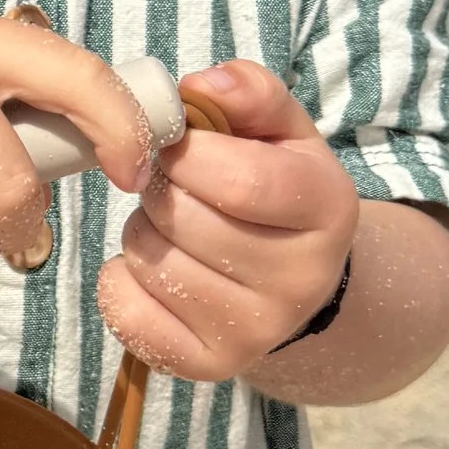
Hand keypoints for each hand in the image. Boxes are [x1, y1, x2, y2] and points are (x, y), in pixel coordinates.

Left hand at [95, 59, 358, 381]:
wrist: (295, 277)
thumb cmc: (276, 187)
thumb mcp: (279, 129)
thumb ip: (248, 92)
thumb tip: (200, 85)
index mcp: (327, 208)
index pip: (240, 180)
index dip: (186, 153)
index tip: (174, 143)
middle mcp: (301, 281)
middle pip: (185, 221)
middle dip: (159, 188)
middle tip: (174, 186)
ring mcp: (258, 331)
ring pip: (150, 261)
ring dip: (142, 231)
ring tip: (175, 228)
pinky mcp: (211, 364)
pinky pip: (127, 310)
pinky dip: (121, 280)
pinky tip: (157, 268)